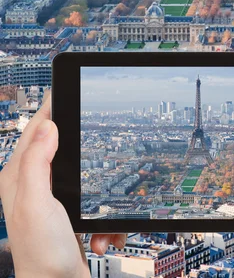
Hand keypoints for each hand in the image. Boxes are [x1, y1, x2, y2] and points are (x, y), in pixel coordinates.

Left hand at [0, 94, 125, 277]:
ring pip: (84, 173)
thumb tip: (47, 127)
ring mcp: (51, 199)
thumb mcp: (37, 204)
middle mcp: (32, 185)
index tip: (66, 88)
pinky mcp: (69, 213)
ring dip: (99, 193)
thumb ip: (37, 163)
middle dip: (84, 151)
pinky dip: (103, 218)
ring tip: (99, 218)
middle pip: (62, 147)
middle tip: (99, 142)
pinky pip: (95, 200)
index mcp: (19, 177)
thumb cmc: (41, 256)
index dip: (52, 106)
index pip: (35, 129)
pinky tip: (100, 235)